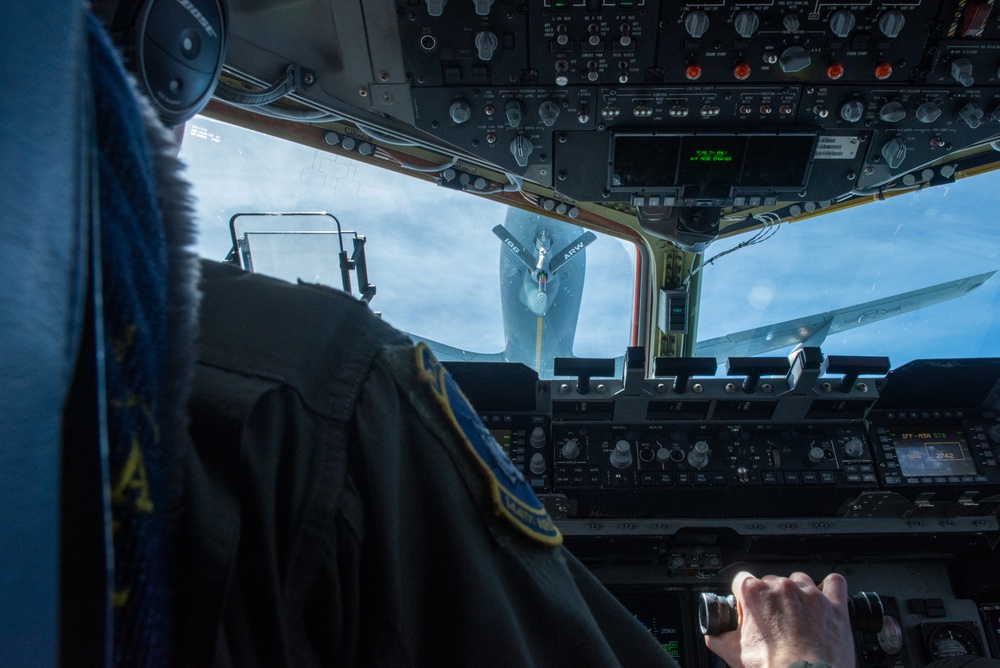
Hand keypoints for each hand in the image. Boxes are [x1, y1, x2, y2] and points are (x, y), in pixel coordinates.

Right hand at [704, 571, 854, 667]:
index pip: (741, 581)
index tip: (748, 612)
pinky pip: (834, 583)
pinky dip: (829, 589)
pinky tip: (823, 600)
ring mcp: (810, 595)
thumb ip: (719, 638)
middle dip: (769, 600)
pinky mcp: (834, 607)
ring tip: (797, 618)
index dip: (743, 599)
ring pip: (799, 580)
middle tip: (771, 625)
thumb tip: (714, 635)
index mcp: (755, 594)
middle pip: (770, 582)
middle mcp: (782, 588)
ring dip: (796, 595)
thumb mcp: (734, 655)